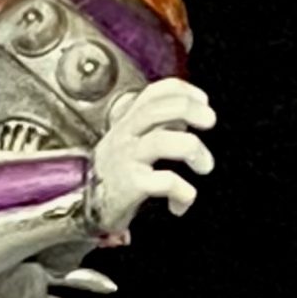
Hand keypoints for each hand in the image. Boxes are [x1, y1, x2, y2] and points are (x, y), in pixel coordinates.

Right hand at [87, 80, 215, 234]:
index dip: (182, 90)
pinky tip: (184, 200)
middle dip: (190, 110)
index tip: (204, 100)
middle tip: (210, 121)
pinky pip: (164, 181)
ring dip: (192, 150)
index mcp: (128, 122)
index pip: (153, 94)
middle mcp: (125, 135)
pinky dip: (183, 191)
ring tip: (205, 165)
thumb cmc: (116, 173)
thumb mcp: (131, 143)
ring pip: (162, 141)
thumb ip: (157, 127)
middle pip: (157, 110)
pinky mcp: (130, 185)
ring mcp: (126, 159)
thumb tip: (188, 119)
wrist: (86, 206)